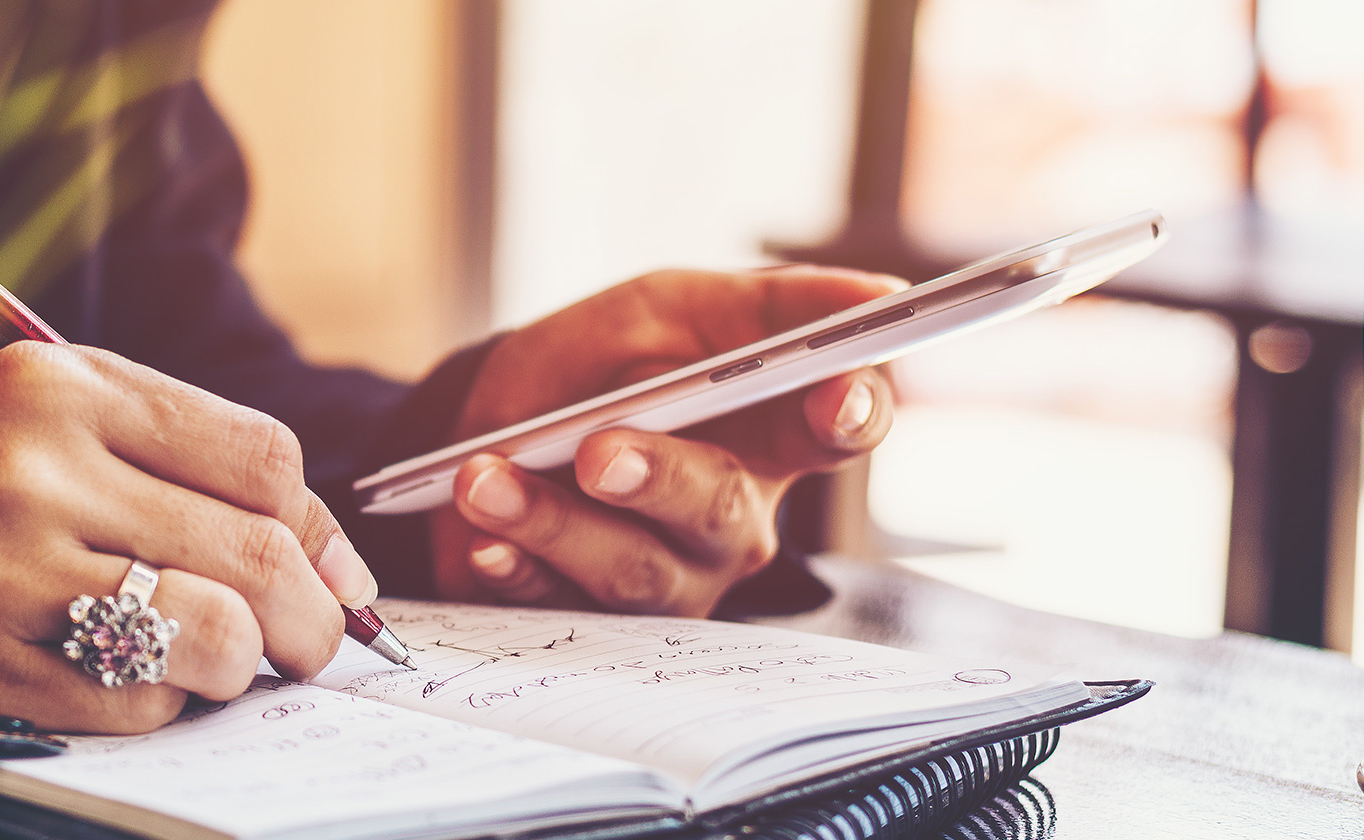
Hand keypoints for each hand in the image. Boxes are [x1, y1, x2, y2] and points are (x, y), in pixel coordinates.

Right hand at [0, 342, 375, 733]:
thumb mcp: (63, 403)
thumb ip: (195, 454)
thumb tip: (339, 565)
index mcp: (58, 389)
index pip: (262, 463)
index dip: (319, 531)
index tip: (329, 570)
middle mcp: (25, 479)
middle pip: (253, 557)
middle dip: (311, 617)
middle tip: (309, 637)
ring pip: (210, 641)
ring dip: (240, 662)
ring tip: (217, 651)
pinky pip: (137, 706)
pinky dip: (161, 699)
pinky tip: (123, 667)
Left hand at [430, 265, 904, 615]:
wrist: (493, 421)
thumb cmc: (602, 362)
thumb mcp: (671, 308)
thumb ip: (769, 305)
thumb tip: (879, 295)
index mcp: (772, 433)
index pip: (844, 428)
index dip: (851, 414)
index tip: (832, 399)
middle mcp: (733, 518)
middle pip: (720, 509)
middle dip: (656, 478)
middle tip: (596, 452)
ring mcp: (671, 578)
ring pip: (633, 570)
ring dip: (552, 522)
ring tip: (486, 480)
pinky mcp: (597, 619)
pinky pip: (561, 606)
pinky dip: (515, 569)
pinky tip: (484, 543)